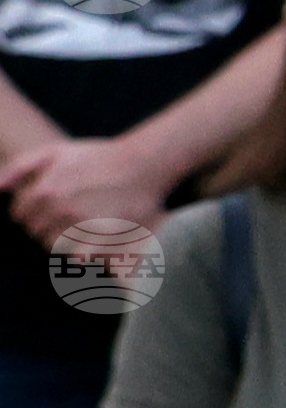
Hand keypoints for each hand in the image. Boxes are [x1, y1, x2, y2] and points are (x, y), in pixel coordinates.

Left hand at [1, 134, 169, 244]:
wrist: (143, 164)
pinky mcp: (102, 238)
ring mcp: (81, 224)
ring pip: (54, 245)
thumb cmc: (99, 157)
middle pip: (35, 232)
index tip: (47, 208)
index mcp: (44, 190)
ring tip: (78, 226)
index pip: (20, 215)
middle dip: (44, 226)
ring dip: (61, 240)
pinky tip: (88, 241)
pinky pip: (77, 257)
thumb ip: (19, 167)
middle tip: (65, 216)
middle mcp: (59, 209)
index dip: (29, 212)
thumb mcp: (55, 151)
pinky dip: (78, 254)